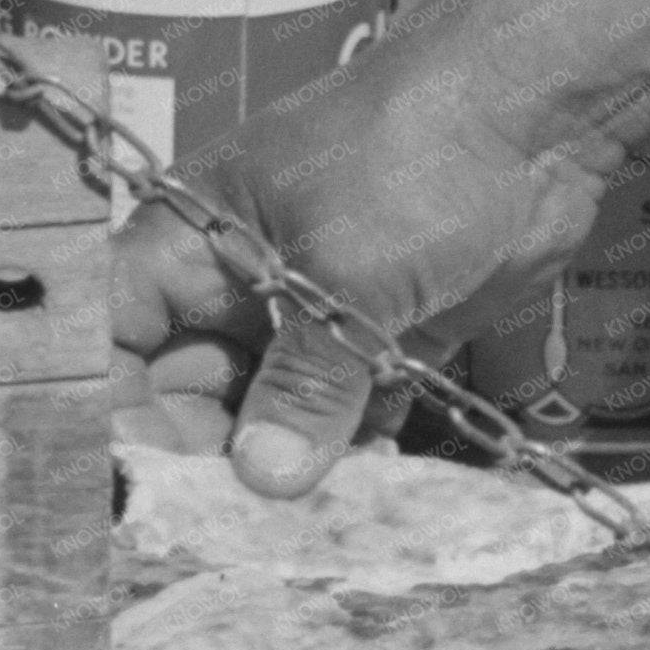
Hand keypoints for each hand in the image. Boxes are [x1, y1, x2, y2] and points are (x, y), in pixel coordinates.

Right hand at [108, 62, 611, 495]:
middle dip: (209, 466)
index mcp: (187, 246)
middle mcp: (237, 287)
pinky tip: (365, 508)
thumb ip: (305, 381)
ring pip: (271, 416)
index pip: (110, 346)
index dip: (116, 418)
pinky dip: (355, 458)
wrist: (539, 112)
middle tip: (237, 534)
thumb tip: (265, 477)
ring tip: (300, 537)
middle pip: (187, 399)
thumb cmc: (416, 155)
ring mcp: (310, 315)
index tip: (142, 494)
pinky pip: (348, 415)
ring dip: (286, 472)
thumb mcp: (347, 273)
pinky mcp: (383, 338)